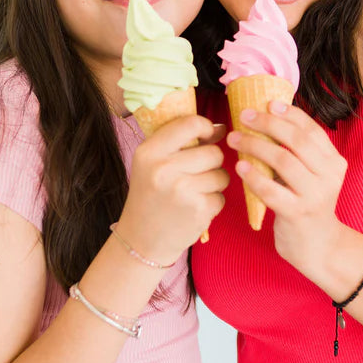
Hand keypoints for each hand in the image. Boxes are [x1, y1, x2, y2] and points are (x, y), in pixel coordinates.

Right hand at [119, 116, 228, 264]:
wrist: (141, 240)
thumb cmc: (150, 195)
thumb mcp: (151, 162)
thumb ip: (180, 141)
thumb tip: (220, 128)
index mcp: (150, 151)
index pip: (191, 123)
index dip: (206, 127)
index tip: (207, 136)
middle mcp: (164, 169)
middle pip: (213, 152)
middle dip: (212, 163)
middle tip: (195, 174)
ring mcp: (182, 190)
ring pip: (222, 174)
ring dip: (214, 183)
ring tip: (193, 192)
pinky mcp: (198, 210)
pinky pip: (221, 197)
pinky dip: (212, 203)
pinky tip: (194, 209)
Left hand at [227, 101, 344, 278]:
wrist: (318, 245)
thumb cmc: (306, 203)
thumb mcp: (312, 175)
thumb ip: (297, 151)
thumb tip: (267, 116)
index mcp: (334, 161)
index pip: (311, 129)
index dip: (289, 114)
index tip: (267, 104)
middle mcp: (329, 176)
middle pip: (297, 141)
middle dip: (268, 124)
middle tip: (243, 117)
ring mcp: (314, 195)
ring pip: (283, 161)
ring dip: (255, 146)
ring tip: (234, 138)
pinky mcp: (297, 213)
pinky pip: (271, 190)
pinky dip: (253, 176)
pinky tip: (239, 166)